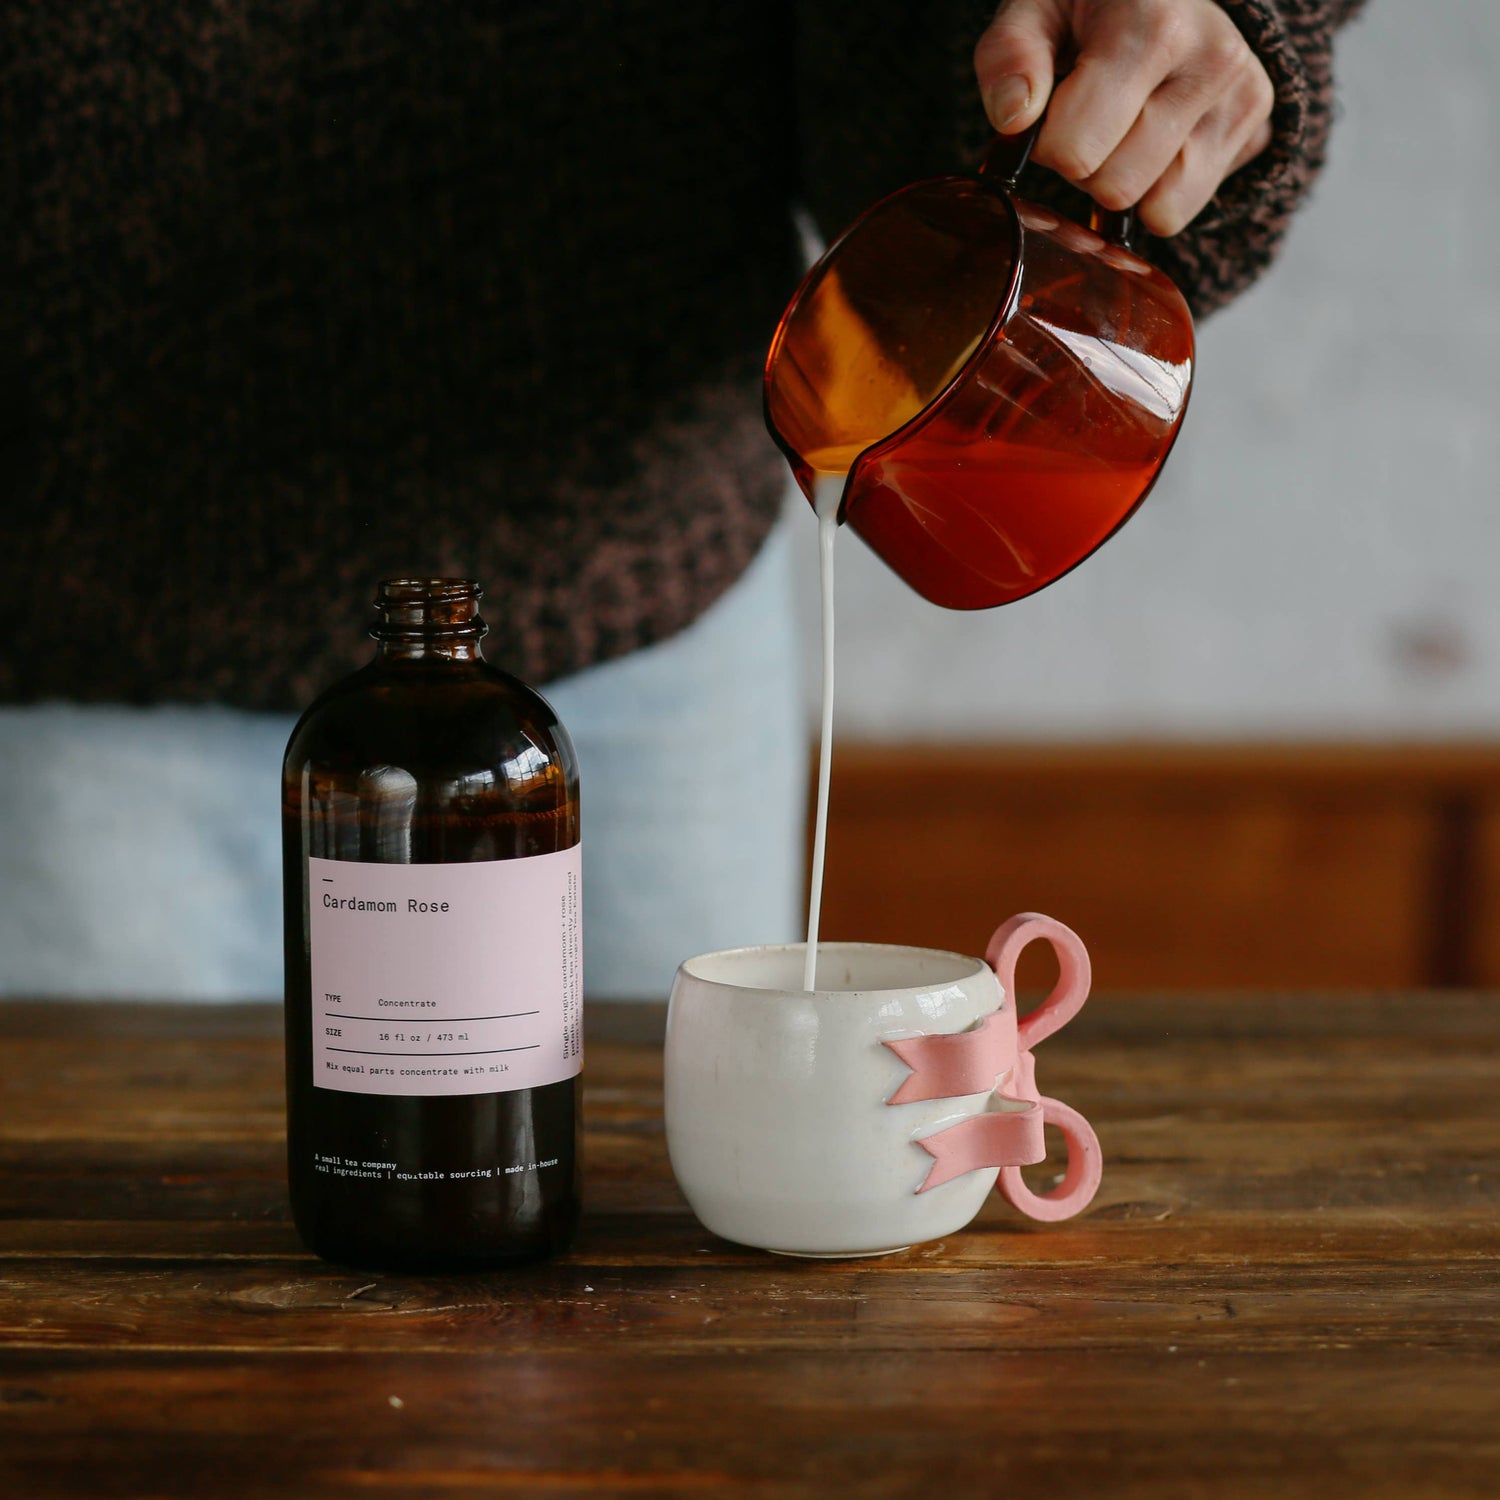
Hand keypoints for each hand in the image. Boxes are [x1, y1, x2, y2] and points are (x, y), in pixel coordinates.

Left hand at [974, 0, 1274, 235]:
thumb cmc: (1089, 6)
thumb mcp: (1034, 9)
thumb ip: (1009, 57)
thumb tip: (1014, 118)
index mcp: (1153, 25)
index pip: (1076, 151)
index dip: (1047, 146)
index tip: (1052, 113)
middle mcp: (1211, 59)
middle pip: (1114, 187)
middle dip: (1086, 167)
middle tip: (1090, 119)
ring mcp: (1241, 96)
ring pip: (1152, 209)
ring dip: (1120, 183)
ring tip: (1122, 126)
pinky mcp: (1255, 129)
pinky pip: (1179, 211)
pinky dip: (1154, 192)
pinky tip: (1152, 141)